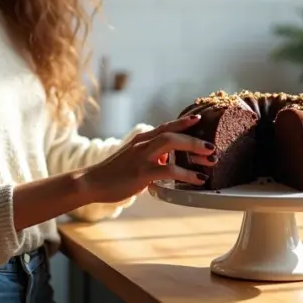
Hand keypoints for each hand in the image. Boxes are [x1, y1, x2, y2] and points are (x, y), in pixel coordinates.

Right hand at [80, 114, 216, 204]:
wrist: (91, 183)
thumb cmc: (113, 174)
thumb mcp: (133, 160)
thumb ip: (151, 156)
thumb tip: (168, 159)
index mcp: (141, 140)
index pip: (166, 126)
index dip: (183, 122)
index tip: (199, 119)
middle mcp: (142, 144)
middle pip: (172, 132)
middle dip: (194, 137)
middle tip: (211, 146)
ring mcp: (141, 157)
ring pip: (171, 144)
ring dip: (193, 149)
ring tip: (210, 158)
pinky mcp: (141, 172)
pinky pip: (168, 169)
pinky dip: (186, 173)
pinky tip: (198, 179)